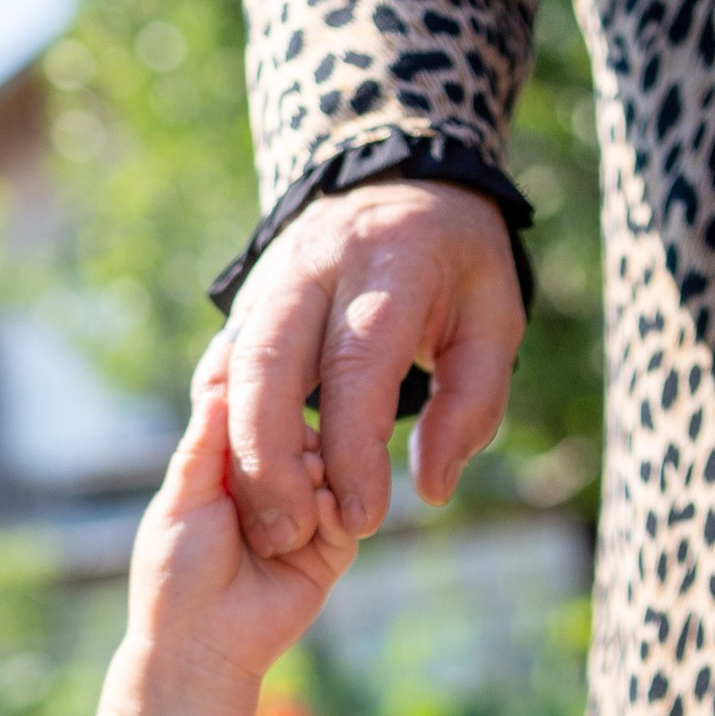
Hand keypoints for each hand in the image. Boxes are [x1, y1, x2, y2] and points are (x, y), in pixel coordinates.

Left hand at [128, 343, 355, 696]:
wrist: (202, 644)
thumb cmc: (177, 572)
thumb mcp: (183, 496)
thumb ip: (207, 438)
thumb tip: (222, 363)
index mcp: (227, 464)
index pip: (255, 409)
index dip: (262, 396)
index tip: (266, 379)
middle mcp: (270, 482)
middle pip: (300, 428)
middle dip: (290, 442)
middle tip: (272, 471)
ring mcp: (305, 511)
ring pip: (330, 461)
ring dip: (313, 472)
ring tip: (294, 500)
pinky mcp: (332, 545)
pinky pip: (349, 506)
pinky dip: (336, 503)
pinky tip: (320, 513)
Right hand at [222, 182, 523, 555]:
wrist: (398, 181)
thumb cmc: (456, 265)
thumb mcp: (495, 322)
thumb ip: (472, 407)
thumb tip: (429, 490)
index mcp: (390, 265)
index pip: (357, 366)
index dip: (352, 450)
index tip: (361, 520)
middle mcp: (314, 268)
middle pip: (268, 366)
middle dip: (271, 460)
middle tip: (290, 534)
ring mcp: (268, 282)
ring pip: (229, 371)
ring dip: (239, 454)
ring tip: (266, 521)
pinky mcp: (243, 302)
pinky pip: (219, 372)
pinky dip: (226, 430)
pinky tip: (248, 478)